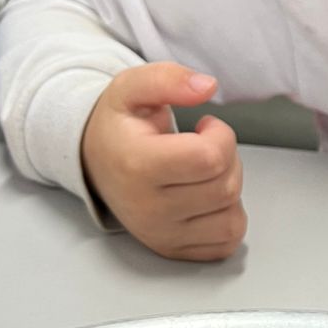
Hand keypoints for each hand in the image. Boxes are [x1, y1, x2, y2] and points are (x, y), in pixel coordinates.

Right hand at [80, 63, 246, 259]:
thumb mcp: (132, 88)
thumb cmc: (118, 126)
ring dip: (231, 190)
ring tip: (204, 173)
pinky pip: (226, 242)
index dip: (221, 135)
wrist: (94, 163)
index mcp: (137, 166)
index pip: (211, 158)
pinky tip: (207, 198)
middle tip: (204, 147)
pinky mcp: (172, 249)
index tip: (205, 125)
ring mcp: (160, 234)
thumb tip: (208, 86)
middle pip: (226, 187)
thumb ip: (168, 78)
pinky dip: (228, 218)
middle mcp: (148, 209)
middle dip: (227, 159)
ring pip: (232, 219)